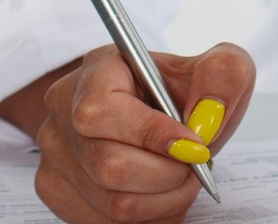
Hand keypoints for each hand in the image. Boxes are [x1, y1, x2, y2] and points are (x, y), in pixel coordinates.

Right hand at [32, 42, 254, 223]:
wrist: (153, 115)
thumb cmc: (177, 94)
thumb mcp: (213, 69)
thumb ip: (223, 74)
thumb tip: (210, 111)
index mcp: (97, 69)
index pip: (102, 110)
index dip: (152, 136)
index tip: (195, 148)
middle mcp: (63, 109)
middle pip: (109, 166)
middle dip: (167, 177)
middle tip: (193, 168)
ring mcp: (54, 152)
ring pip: (112, 204)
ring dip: (162, 202)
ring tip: (179, 180)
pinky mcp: (55, 189)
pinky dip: (145, 218)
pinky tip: (156, 194)